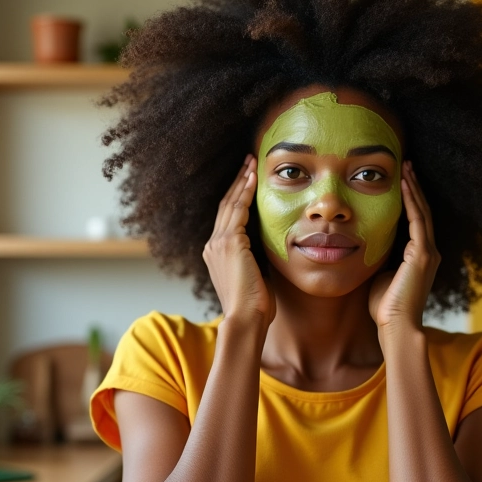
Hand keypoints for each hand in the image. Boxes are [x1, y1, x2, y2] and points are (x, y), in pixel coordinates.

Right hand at [203, 154, 275, 330]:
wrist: (246, 319)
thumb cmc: (255, 306)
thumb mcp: (255, 276)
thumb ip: (256, 259)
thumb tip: (268, 248)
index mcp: (217, 254)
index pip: (227, 219)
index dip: (236, 198)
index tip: (247, 181)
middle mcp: (213, 245)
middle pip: (225, 206)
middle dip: (237, 182)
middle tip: (248, 162)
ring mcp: (219, 243)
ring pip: (230, 204)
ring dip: (242, 181)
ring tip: (251, 163)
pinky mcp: (229, 243)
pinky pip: (237, 210)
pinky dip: (245, 192)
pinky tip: (253, 178)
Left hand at [368, 160, 439, 333]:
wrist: (395, 326)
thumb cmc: (385, 307)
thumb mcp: (380, 275)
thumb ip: (380, 259)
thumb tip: (367, 246)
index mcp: (419, 257)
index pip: (416, 221)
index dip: (410, 200)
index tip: (400, 181)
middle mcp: (428, 251)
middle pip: (423, 211)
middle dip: (414, 188)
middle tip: (406, 166)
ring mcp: (428, 252)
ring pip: (422, 212)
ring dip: (414, 188)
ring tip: (406, 168)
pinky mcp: (423, 254)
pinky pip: (418, 220)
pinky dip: (412, 201)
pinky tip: (404, 185)